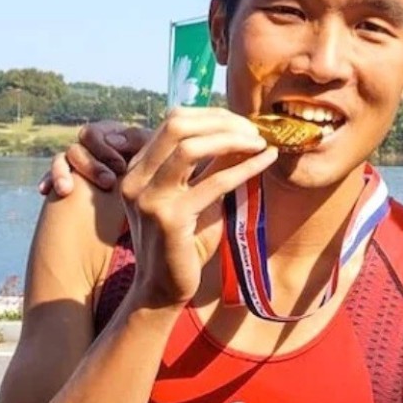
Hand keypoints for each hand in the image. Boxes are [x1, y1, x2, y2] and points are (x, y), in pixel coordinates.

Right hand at [38, 121, 153, 195]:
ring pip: (60, 160)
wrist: (149, 195)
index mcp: (107, 133)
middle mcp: (89, 145)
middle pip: (76, 148)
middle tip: (108, 182)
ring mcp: (77, 161)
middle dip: (90, 165)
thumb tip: (113, 141)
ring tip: (67, 190)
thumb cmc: (156, 167)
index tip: (121, 167)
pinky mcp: (70, 179)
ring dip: (62, 173)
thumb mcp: (152, 153)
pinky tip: (45, 190)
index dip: (104, 150)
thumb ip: (138, 141)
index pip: (93, 134)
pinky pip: (52, 176)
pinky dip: (48, 180)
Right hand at [119, 107, 276, 308]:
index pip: (174, 120)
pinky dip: (245, 167)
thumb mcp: (195, 194)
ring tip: (260, 143)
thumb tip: (242, 133)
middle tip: (254, 131)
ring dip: (232, 139)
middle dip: (222, 121)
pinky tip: (266, 160)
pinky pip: (214, 182)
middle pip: (178, 125)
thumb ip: (210, 165)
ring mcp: (148, 197)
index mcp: (138, 168)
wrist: (165, 287)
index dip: (213, 115)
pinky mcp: (169, 218)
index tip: (243, 123)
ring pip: (190, 147)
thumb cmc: (184, 241)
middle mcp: (135, 178)